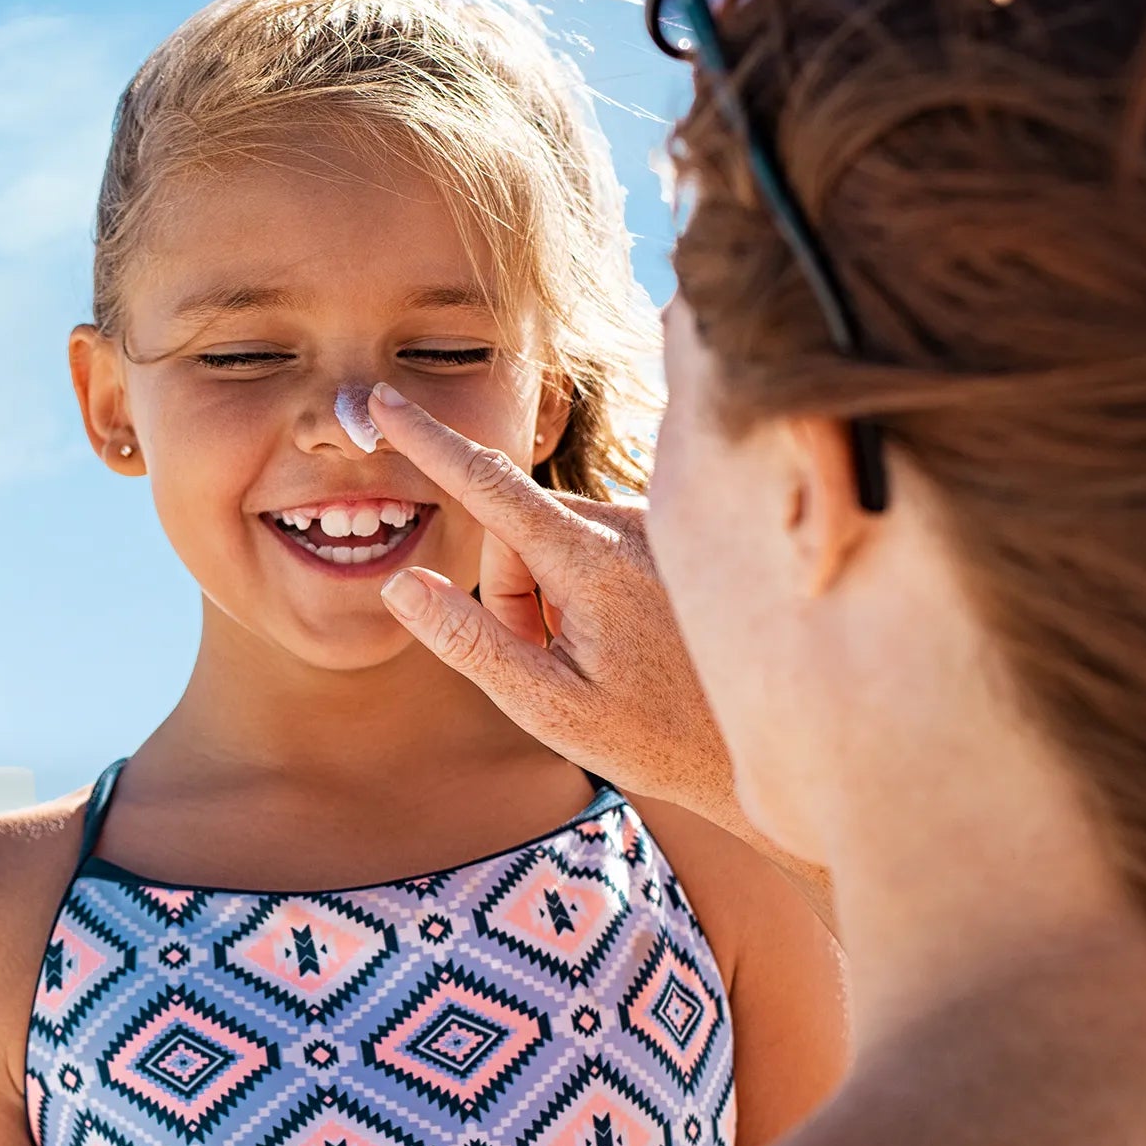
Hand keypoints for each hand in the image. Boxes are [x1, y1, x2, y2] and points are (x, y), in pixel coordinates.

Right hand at [367, 384, 833, 924]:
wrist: (762, 743)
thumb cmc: (656, 739)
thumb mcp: (548, 707)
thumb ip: (470, 642)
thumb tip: (402, 582)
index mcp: (594, 562)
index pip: (490, 487)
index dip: (428, 442)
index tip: (383, 401)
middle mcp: (630, 525)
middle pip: (516, 531)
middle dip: (511, 592)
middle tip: (550, 664)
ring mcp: (654, 527)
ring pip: (552, 539)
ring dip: (549, 594)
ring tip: (596, 660)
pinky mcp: (667, 537)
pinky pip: (591, 543)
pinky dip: (583, 588)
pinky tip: (625, 640)